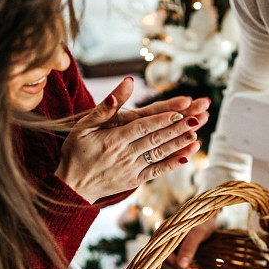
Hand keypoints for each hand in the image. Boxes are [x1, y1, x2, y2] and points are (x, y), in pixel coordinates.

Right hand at [55, 77, 208, 202]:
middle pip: (156, 139)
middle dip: (178, 128)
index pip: (142, 127)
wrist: (71, 186)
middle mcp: (125, 155)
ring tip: (197, 135)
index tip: (181, 110)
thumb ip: (106, 106)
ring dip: (180, 144)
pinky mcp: (134, 180)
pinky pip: (157, 172)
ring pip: (159, 154)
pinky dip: (173, 164)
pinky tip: (187, 155)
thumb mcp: (84, 126)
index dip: (162, 119)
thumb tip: (127, 82)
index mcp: (113, 139)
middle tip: (198, 118)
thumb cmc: (76, 151)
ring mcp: (131, 169)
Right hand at [164, 215, 217, 268]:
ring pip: (166, 264)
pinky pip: (170, 262)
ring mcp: (164, 243)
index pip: (163, 254)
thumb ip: (189, 247)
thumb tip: (182, 265)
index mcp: (164, 231)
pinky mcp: (170, 248)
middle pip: (162, 261)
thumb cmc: (204, 221)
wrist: (207, 215)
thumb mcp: (198, 233)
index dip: (176, 265)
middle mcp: (161, 238)